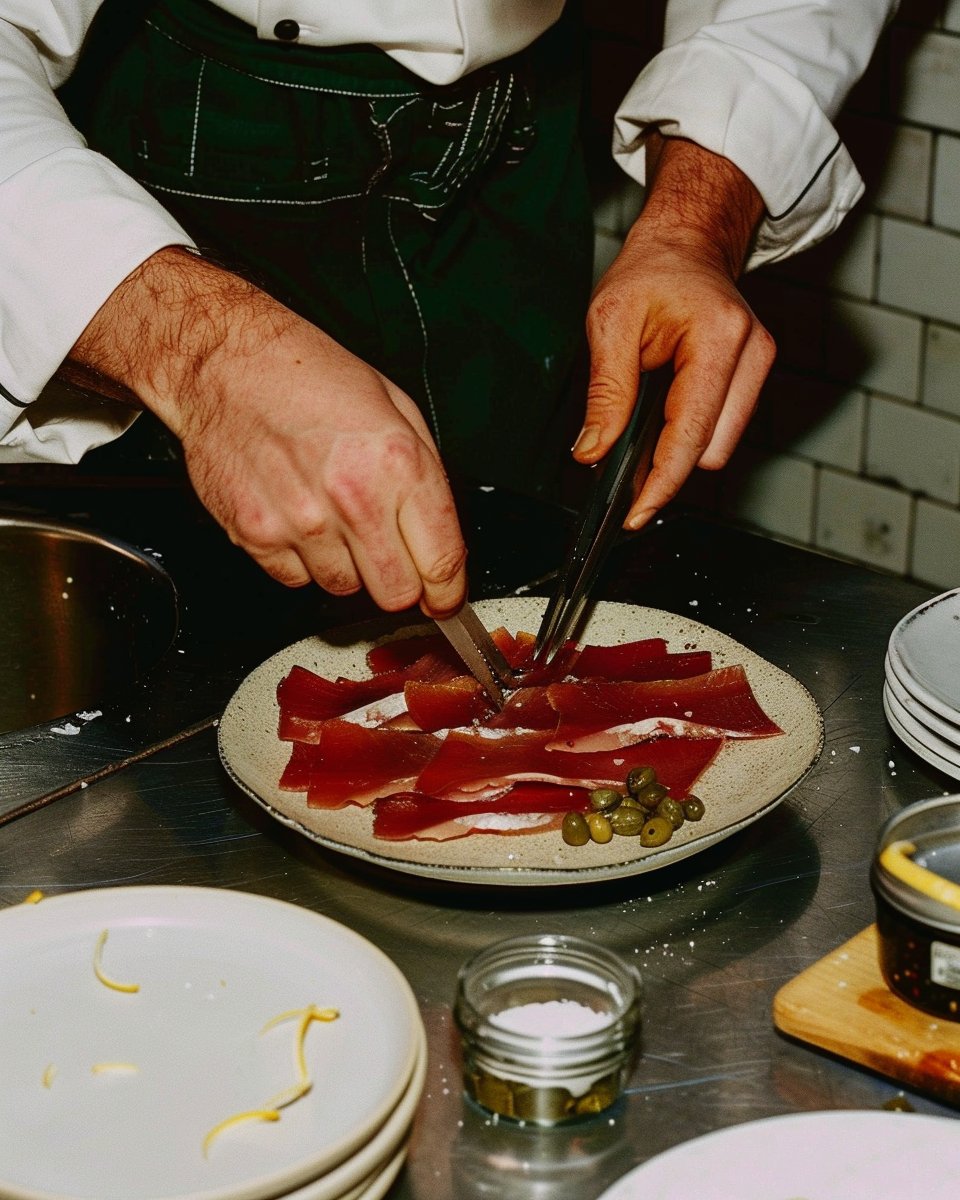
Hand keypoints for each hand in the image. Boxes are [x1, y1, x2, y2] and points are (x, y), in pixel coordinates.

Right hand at [68, 248, 467, 616]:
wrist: (227, 362)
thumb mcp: (395, 407)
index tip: (444, 597)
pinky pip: (295, 579)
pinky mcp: (256, 534)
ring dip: (345, 565)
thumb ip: (424, 478)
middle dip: (399, 583)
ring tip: (330, 515)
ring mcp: (301, 522)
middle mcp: (351, 498)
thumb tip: (439, 539)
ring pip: (344, 589)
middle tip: (389, 557)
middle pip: (395, 593)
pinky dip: (300, 559)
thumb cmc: (309, 376)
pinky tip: (296, 514)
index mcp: (397, 464)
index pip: (441, 561)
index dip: (447, 590)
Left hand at [574, 135, 775, 528]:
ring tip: (643, 427)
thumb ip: (605, 393)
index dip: (661, 483)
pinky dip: (691, 432)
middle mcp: (752, 354)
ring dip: (679, 448)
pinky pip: (722, 427)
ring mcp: (760, 365)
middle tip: (622, 467)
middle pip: (710, 451)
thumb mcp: (609, 322)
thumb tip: (593, 450)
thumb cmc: (651, 271)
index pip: (691, 436)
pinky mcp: (756, 374)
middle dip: (666, 465)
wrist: (687, 242)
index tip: (636, 513)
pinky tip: (665, 416)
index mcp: (719, 339)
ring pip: (718, 446)